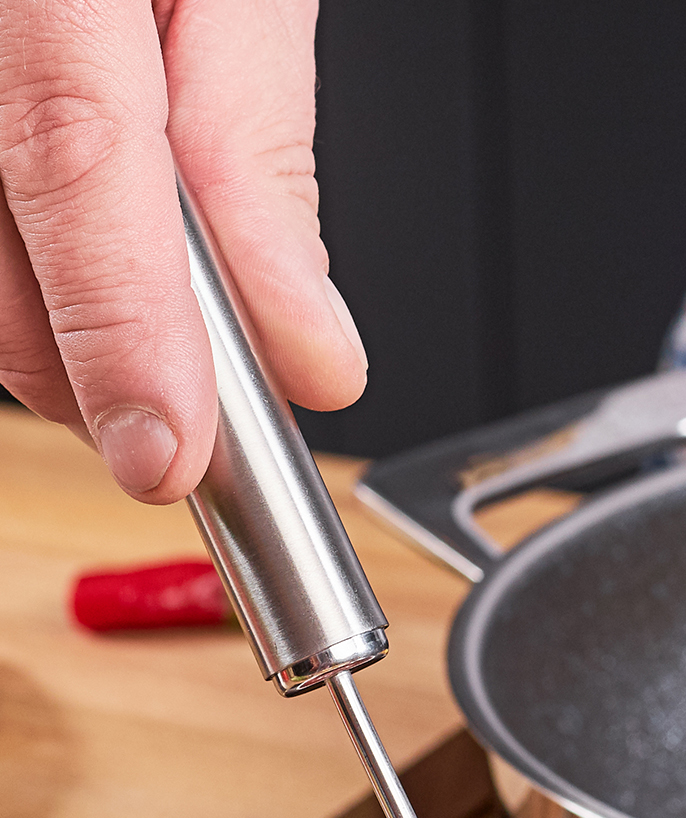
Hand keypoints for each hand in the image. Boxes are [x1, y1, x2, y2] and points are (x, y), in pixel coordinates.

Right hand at [0, 0, 366, 502]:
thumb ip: (257, 147)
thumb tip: (306, 345)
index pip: (72, 151)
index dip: (121, 325)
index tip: (169, 451)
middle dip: (101, 365)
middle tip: (193, 406)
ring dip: (53, 321)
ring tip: (139, 289)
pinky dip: (18, 264)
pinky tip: (66, 242)